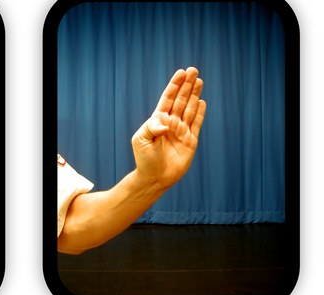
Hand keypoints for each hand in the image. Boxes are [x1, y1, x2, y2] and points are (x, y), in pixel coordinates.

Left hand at [131, 67, 205, 188]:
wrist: (155, 177)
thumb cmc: (144, 159)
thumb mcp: (141, 140)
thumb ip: (151, 128)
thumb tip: (166, 124)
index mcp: (157, 120)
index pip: (167, 98)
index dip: (174, 85)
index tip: (180, 73)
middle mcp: (170, 123)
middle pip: (180, 99)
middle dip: (186, 85)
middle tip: (193, 70)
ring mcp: (181, 131)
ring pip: (189, 108)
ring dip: (194, 94)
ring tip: (199, 80)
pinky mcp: (190, 140)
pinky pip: (196, 123)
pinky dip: (199, 112)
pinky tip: (201, 101)